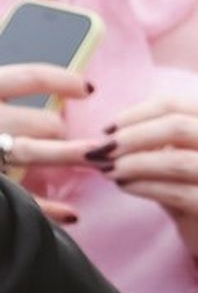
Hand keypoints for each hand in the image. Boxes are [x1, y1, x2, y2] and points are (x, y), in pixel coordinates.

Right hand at [0, 63, 99, 219]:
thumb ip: (2, 92)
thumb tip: (52, 99)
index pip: (28, 77)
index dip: (62, 80)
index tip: (88, 88)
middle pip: (41, 123)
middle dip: (59, 131)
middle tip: (70, 138)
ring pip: (35, 153)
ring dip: (70, 157)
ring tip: (93, 160)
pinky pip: (21, 198)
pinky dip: (48, 209)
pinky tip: (72, 215)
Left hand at [97, 95, 197, 274]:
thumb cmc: (188, 186)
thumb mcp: (169, 155)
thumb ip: (143, 141)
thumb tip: (98, 139)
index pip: (172, 105)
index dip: (135, 114)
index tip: (105, 129)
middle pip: (178, 128)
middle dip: (133, 137)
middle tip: (103, 150)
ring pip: (179, 161)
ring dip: (136, 164)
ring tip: (109, 170)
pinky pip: (179, 192)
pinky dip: (146, 187)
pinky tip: (125, 187)